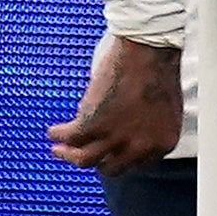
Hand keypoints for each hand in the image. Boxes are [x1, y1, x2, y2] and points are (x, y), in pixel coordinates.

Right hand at [50, 35, 186, 174]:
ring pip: (85, 160)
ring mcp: (116, 138)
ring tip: (58, 149)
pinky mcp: (93, 124)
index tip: (104, 151)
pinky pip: (69, 137)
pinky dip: (59, 134)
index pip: (136, 163)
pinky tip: (53, 131)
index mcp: (162, 143)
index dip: (117, 156)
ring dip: (68, 156)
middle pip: (111, 167)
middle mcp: (141, 147)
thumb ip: (147, 126)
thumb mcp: (163, 108)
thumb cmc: (158, 66)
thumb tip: (125, 131)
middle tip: (79, 153)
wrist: (149, 47)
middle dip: (94, 160)